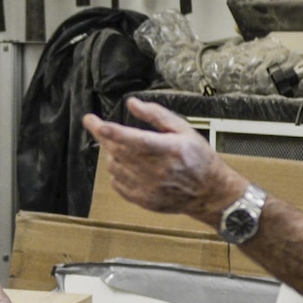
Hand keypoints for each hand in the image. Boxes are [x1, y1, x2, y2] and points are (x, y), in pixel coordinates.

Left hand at [81, 98, 246, 225]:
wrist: (210, 192)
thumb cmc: (198, 157)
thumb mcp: (184, 130)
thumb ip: (157, 115)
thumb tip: (132, 103)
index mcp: (169, 149)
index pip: (135, 140)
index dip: (112, 131)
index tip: (93, 122)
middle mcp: (157, 170)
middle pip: (118, 151)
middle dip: (103, 136)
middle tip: (98, 126)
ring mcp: (149, 188)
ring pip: (115, 166)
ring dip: (112, 154)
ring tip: (122, 147)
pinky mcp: (144, 200)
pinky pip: (118, 184)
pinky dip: (116, 172)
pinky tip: (126, 165)